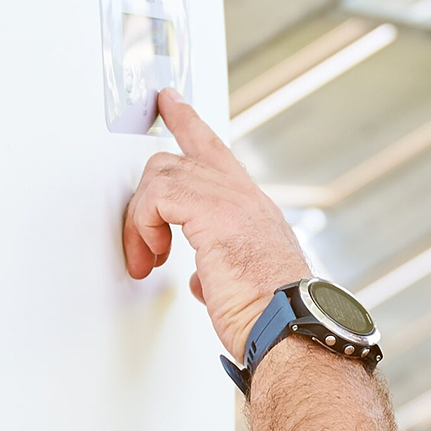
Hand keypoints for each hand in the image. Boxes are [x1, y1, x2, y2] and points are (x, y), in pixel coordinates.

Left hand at [121, 95, 305, 363]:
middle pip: (178, 158)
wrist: (289, 329)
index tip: (169, 102)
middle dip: (146, 197)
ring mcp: (231, 199)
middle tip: (141, 243)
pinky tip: (151, 253)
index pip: (215, 152)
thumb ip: (216, 270)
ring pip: (162, 174)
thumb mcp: (238, 286)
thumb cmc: (270, 318)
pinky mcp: (212, 211)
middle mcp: (245, 196)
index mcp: (253, 210)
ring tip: (147, 259)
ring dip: (143, 220)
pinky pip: (157, 196)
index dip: (188, 123)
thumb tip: (199, 280)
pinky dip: (144, 225)